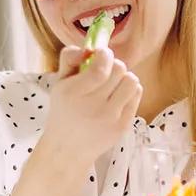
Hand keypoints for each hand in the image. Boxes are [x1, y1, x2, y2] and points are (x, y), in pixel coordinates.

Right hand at [43, 45, 142, 167]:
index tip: (102, 55)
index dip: (105, 55)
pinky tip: (118, 96)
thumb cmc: (64, 111)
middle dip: (114, 65)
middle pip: (119, 70)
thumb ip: (70, 58)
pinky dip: (129, 91)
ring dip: (124, 78)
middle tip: (106, 71)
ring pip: (132, 81)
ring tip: (114, 84)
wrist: (68, 149)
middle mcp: (93, 106)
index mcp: (73, 92)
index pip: (100, 68)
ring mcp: (110, 118)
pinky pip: (136, 95)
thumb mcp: (58, 83)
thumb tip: (90, 47)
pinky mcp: (122, 126)